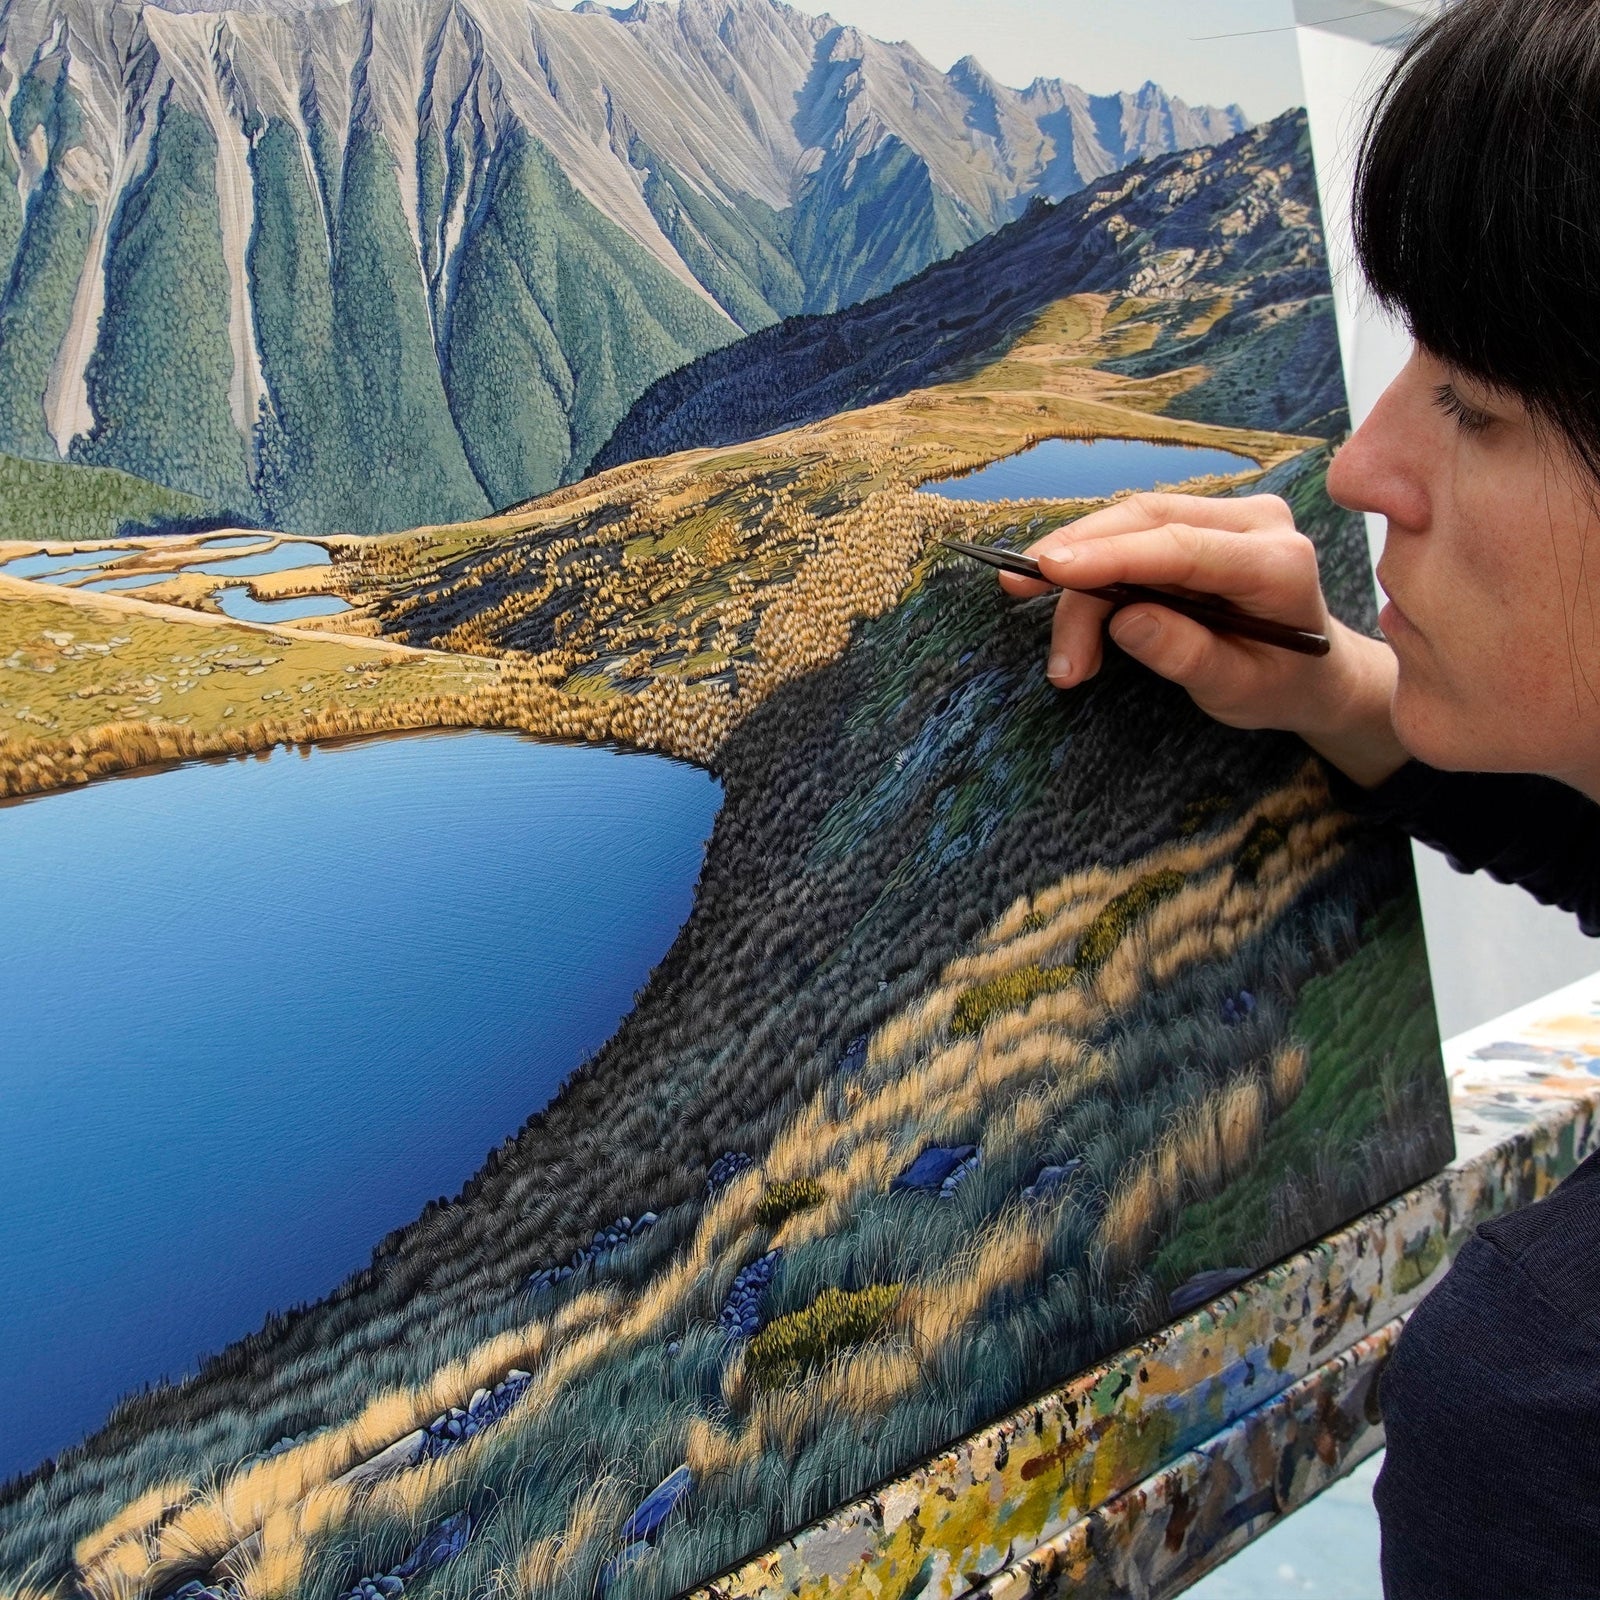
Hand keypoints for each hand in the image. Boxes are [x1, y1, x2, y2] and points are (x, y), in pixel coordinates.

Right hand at [998, 492, 1408, 786]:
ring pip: (1131, 524)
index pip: (1178, 545)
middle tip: (1018, 595)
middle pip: (1144, 520)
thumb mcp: (1239, 691)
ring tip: (1066, 657)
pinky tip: (1078, 617)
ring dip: (1081, 577)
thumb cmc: (1282, 686)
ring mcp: (1230, 515)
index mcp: (1277, 562)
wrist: (1316, 672)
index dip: (1107, 555)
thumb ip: (1187, 655)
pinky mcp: (1205, 522)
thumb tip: (1126, 620)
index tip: (1046, 569)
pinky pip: (1136, 533)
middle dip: (1076, 560)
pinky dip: (1097, 571)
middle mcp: (1256, 521)